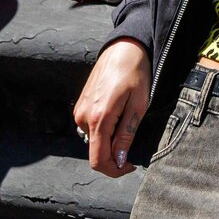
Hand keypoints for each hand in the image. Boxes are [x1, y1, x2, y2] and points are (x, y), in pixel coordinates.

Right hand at [72, 39, 150, 177]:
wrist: (123, 47)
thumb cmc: (135, 73)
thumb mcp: (139, 105)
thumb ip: (126, 134)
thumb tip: (120, 159)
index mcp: (98, 119)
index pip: (98, 160)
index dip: (114, 170)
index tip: (130, 165)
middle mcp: (83, 117)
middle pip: (95, 152)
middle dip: (114, 156)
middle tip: (133, 144)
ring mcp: (79, 111)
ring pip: (94, 140)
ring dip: (110, 140)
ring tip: (127, 120)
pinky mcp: (80, 105)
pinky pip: (91, 128)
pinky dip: (104, 129)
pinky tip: (118, 114)